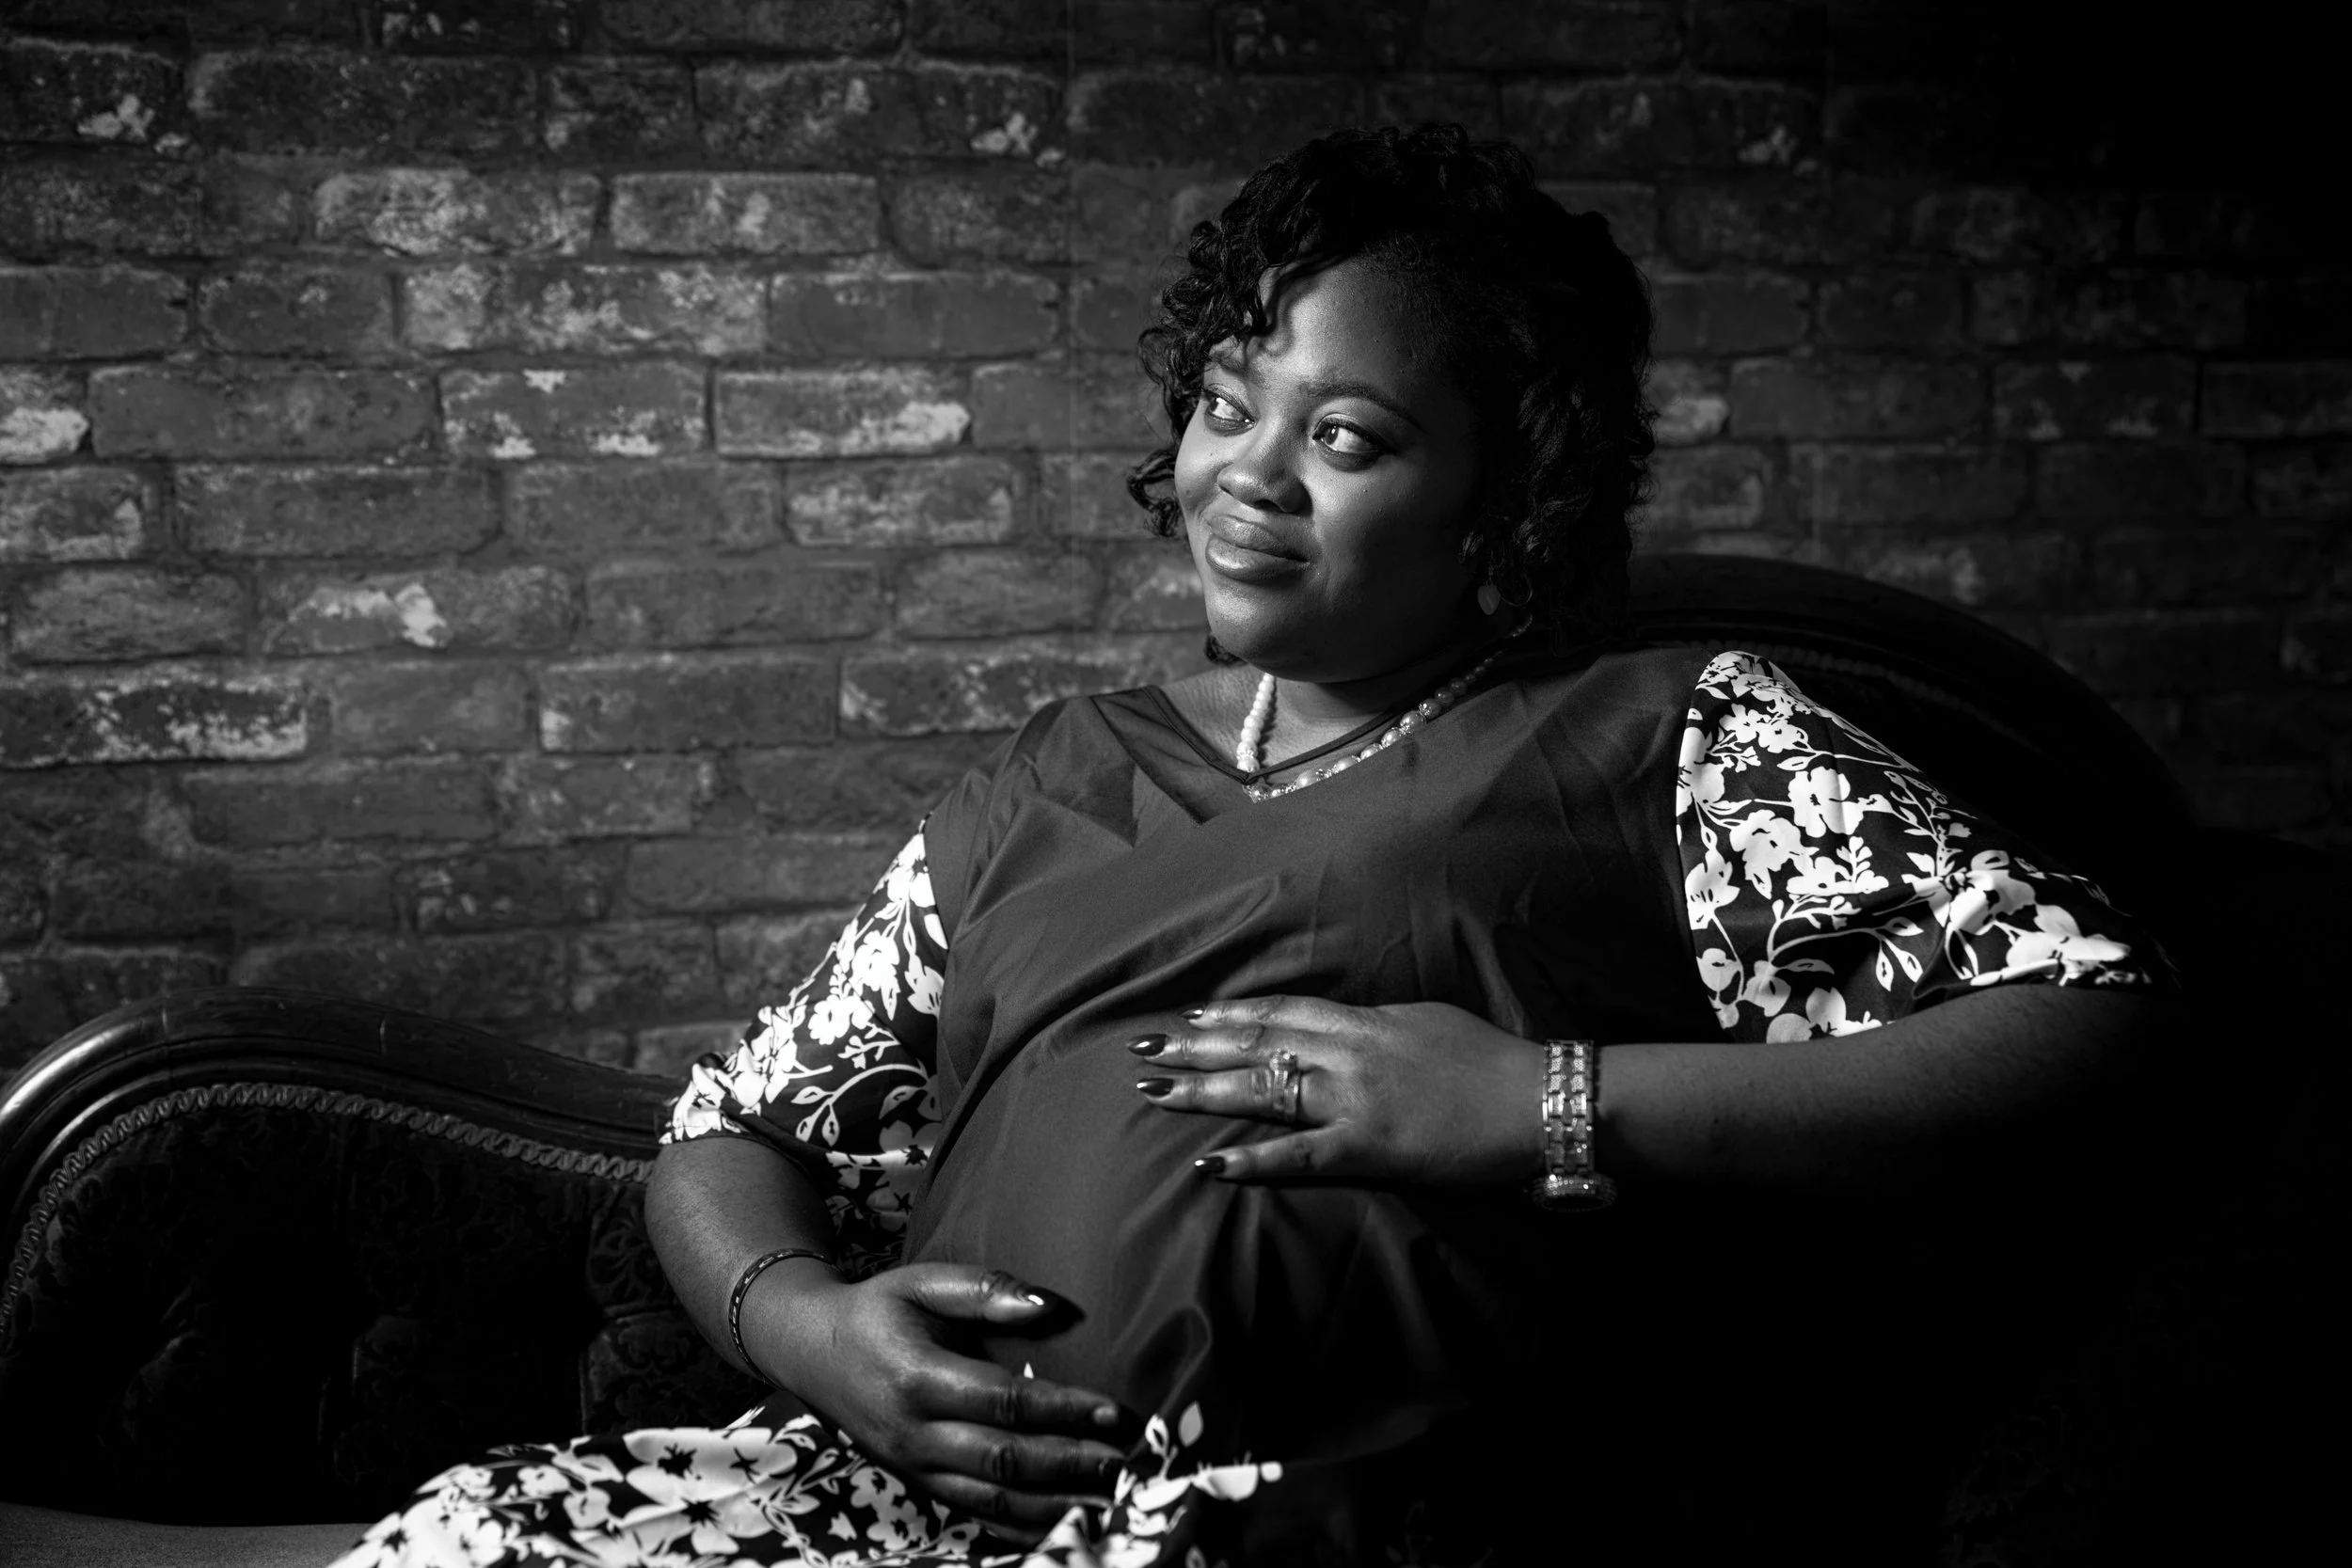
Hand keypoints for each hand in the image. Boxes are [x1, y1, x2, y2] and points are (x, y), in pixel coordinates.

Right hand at [751, 1262, 1127, 1542]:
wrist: (811, 1352)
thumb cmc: (880, 1309)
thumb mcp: (924, 1281)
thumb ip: (987, 1290)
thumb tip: (1053, 1307)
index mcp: (918, 1378)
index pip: (1005, 1403)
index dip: (1064, 1412)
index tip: (1116, 1412)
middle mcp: (915, 1434)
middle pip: (1006, 1460)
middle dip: (1073, 1465)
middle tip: (1130, 1462)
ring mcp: (914, 1468)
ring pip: (995, 1500)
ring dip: (1059, 1506)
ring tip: (1114, 1500)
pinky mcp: (919, 1485)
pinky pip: (977, 1515)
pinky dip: (1025, 1527)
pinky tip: (1069, 1523)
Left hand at [1131, 996, 1546, 1185]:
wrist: (1541, 1100)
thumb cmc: (1492, 1063)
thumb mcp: (1425, 1023)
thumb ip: (1375, 1027)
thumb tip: (1342, 1029)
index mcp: (1363, 1022)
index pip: (1280, 1011)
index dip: (1228, 1014)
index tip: (1186, 1017)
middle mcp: (1349, 1053)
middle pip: (1257, 1043)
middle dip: (1193, 1046)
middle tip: (1141, 1047)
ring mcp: (1356, 1100)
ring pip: (1264, 1089)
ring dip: (1204, 1091)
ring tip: (1153, 1093)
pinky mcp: (1371, 1148)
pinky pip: (1300, 1154)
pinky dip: (1252, 1159)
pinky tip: (1211, 1164)